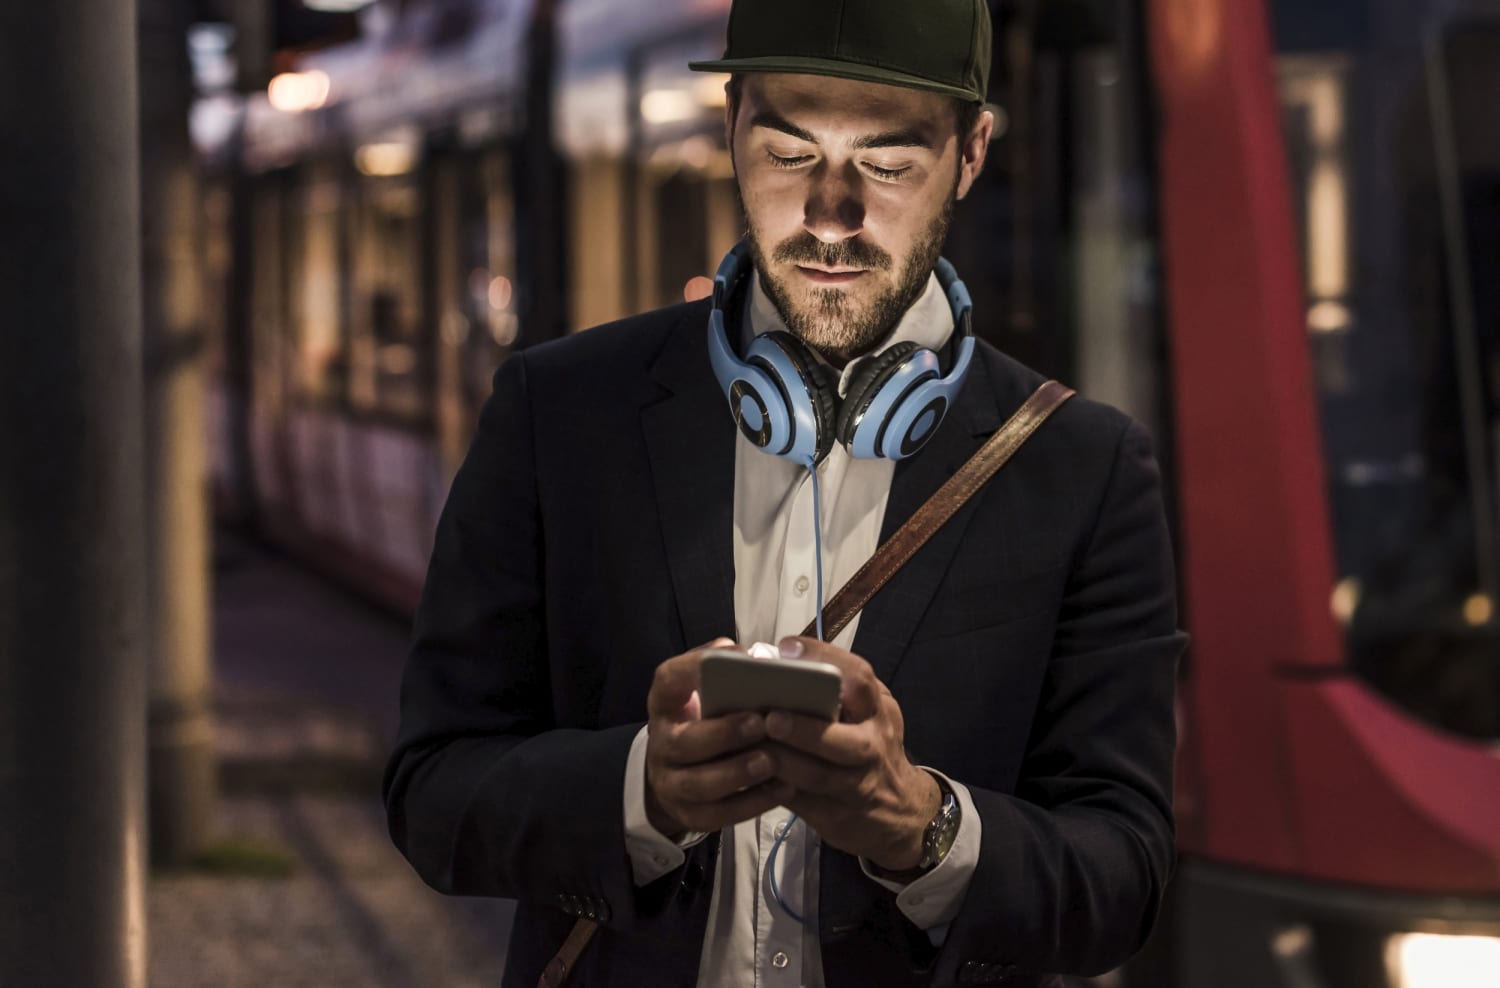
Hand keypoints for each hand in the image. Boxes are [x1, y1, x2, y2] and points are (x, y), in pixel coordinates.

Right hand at [643, 638, 793, 836]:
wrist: (677, 773)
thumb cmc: (706, 720)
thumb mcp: (706, 693)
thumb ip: (724, 672)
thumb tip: (748, 653)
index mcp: (666, 703)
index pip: (668, 680)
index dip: (694, 668)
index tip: (732, 657)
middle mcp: (662, 743)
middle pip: (684, 742)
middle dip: (724, 733)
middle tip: (760, 723)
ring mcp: (671, 783)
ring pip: (700, 784)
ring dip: (739, 772)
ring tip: (773, 761)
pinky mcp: (689, 815)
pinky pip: (719, 814)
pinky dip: (752, 803)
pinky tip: (782, 789)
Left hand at [761, 637, 939, 870]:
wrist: (902, 812)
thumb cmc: (871, 748)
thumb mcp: (868, 715)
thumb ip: (837, 693)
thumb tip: (775, 662)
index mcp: (878, 710)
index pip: (859, 679)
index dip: (823, 660)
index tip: (787, 649)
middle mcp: (873, 746)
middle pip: (845, 740)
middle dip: (806, 729)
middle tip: (772, 718)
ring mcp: (858, 786)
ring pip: (819, 776)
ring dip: (784, 761)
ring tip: (752, 747)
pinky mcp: (838, 817)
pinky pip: (803, 802)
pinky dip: (775, 788)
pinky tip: (752, 775)